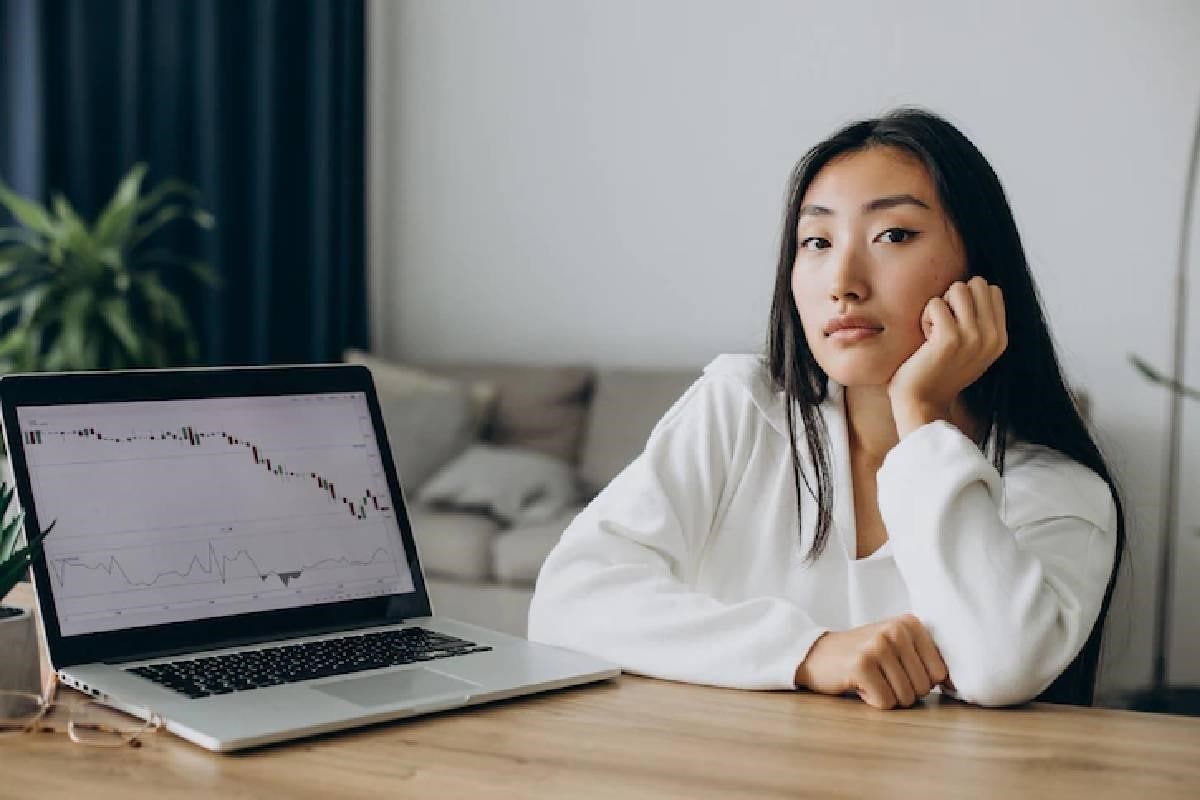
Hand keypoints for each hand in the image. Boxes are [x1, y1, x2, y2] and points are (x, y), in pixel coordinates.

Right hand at [794, 615, 949, 709]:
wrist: (818, 654)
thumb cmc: (863, 655)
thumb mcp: (897, 645)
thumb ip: (926, 657)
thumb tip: (956, 683)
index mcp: (910, 623)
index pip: (940, 672)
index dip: (920, 681)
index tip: (898, 669)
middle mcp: (895, 630)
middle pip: (923, 688)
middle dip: (903, 690)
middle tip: (881, 675)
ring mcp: (877, 646)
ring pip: (906, 697)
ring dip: (887, 696)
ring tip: (870, 678)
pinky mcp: (861, 665)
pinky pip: (885, 702)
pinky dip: (872, 701)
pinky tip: (859, 684)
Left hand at [886, 277, 1006, 436]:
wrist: (922, 403)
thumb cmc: (938, 373)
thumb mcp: (971, 349)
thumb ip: (980, 322)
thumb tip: (977, 287)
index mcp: (1000, 339)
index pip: (991, 290)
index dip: (968, 300)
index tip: (956, 325)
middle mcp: (992, 337)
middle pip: (976, 283)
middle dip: (955, 298)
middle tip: (944, 326)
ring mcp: (974, 337)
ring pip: (958, 288)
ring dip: (940, 307)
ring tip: (935, 333)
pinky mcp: (950, 338)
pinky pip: (935, 303)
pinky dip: (925, 318)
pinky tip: (925, 341)